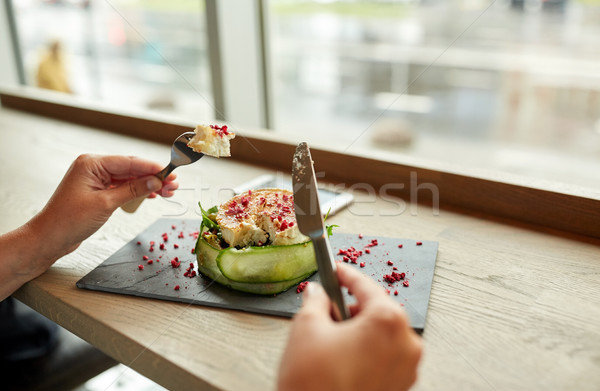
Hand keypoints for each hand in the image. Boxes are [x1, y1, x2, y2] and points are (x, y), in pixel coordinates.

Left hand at [0, 154, 177, 299]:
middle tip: (173, 184)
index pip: (129, 162)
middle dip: (153, 177)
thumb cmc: (68, 220)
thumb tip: (155, 180)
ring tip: (167, 191)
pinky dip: (137, 192)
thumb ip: (133, 190)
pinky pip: (122, 187)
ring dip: (148, 185)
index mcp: (91, 164)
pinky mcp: (97, 192)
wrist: (49, 238)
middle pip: (131, 169)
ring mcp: (95, 180)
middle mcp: (93, 168)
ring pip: (129, 179)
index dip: (152, 168)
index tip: (171, 173)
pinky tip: (151, 194)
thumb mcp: (106, 204)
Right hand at [278, 263, 421, 390]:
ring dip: (358, 330)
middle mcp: (405, 343)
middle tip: (325, 311)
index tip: (336, 270)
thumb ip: (315, 301)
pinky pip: (384, 357)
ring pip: (381, 335)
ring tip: (329, 341)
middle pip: (377, 310)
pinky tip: (340, 358)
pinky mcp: (399, 388)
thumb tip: (317, 293)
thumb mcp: (306, 328)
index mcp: (388, 321)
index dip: (345, 275)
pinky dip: (365, 351)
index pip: (365, 286)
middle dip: (350, 308)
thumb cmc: (315, 385)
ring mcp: (406, 369)